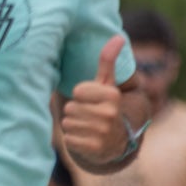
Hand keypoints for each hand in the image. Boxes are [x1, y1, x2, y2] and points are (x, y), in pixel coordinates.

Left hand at [60, 35, 129, 164]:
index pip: (77, 91)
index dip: (81, 95)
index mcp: (113, 96)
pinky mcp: (94, 149)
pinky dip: (73, 139)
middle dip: (76, 111)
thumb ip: (108, 61)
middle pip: (70, 107)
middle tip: (90, 116)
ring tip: (88, 127)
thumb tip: (118, 36)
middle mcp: (110, 115)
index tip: (92, 100)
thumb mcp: (107, 84)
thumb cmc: (106, 107)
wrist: (117, 141)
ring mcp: (103, 133)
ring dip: (73, 125)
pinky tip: (87, 139)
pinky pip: (68, 139)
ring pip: (67, 123)